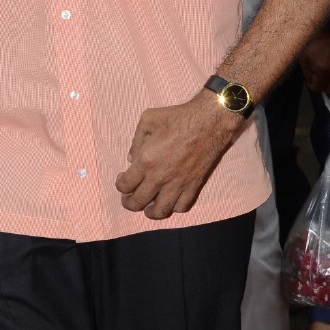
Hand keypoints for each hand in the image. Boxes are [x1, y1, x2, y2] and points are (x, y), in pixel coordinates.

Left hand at [115, 92, 239, 219]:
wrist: (209, 121)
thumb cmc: (178, 117)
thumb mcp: (148, 119)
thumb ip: (136, 141)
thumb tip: (131, 158)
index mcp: (146, 160)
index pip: (125, 185)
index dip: (120, 185)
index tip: (122, 179)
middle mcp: (160, 177)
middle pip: (138, 202)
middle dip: (129, 203)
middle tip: (128, 199)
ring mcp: (178, 183)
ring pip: (160, 211)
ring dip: (150, 212)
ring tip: (148, 208)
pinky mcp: (193, 185)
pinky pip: (181, 207)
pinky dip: (173, 208)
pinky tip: (169, 201)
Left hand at [298, 29, 329, 93]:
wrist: (324, 29)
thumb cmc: (310, 43)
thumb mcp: (303, 60)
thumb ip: (308, 75)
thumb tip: (313, 83)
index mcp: (322, 69)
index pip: (319, 88)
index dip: (313, 87)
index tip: (310, 82)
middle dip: (323, 87)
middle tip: (318, 80)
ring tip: (325, 76)